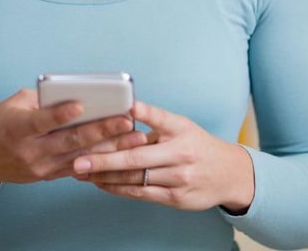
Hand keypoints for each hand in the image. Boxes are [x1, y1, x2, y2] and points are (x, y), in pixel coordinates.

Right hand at [0, 88, 148, 188]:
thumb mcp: (12, 104)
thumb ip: (41, 100)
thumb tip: (75, 94)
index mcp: (16, 128)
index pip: (41, 121)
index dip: (61, 114)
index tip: (82, 104)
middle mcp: (29, 151)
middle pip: (69, 141)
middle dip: (101, 130)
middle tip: (126, 121)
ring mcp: (39, 167)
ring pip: (81, 157)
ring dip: (110, 148)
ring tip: (134, 139)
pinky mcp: (47, 176)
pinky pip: (78, 168)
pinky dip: (100, 160)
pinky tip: (121, 153)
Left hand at [71, 101, 254, 212]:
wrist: (229, 174)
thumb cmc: (198, 145)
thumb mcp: (182, 125)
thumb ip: (155, 119)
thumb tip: (125, 109)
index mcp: (180, 132)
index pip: (156, 119)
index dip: (139, 113)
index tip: (120, 109)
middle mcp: (180, 156)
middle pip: (136, 158)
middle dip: (103, 160)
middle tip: (78, 160)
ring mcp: (177, 180)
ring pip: (134, 179)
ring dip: (104, 176)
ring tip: (81, 173)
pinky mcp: (175, 198)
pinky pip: (141, 194)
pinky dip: (118, 189)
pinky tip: (101, 183)